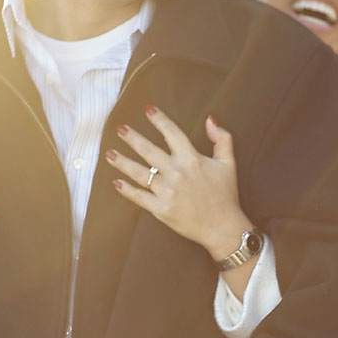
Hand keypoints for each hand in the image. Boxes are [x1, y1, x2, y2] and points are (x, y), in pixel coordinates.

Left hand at [106, 107, 251, 263]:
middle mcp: (177, 173)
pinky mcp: (161, 209)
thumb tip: (210, 119)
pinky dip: (127, 190)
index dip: (159, 119)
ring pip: (140, 173)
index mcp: (192, 159)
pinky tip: (116, 182)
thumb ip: (222, 138)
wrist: (222, 227)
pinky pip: (139, 197)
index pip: (172, 133)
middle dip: (132, 138)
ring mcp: (167, 192)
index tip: (148, 109)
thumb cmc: (225, 194)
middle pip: (149, 151)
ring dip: (122, 162)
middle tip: (120, 129)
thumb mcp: (228, 163)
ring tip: (109, 153)